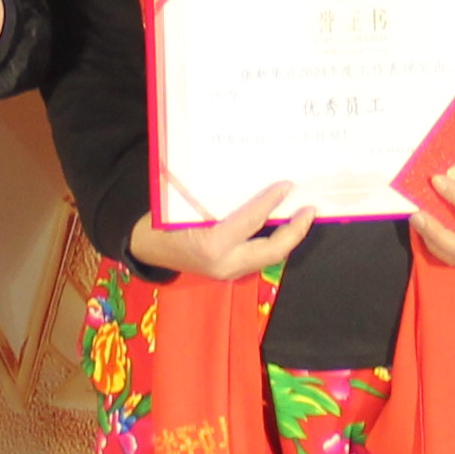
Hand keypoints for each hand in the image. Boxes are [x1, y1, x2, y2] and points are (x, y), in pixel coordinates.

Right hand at [132, 186, 322, 281]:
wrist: (145, 247)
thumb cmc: (161, 220)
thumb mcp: (186, 204)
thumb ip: (221, 199)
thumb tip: (255, 181)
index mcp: (212, 243)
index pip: (252, 221)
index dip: (272, 202)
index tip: (287, 185)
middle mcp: (224, 263)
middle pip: (272, 250)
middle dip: (295, 232)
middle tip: (310, 210)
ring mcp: (227, 272)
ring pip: (268, 257)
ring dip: (287, 238)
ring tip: (301, 217)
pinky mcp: (227, 273)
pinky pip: (257, 257)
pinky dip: (272, 242)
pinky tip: (279, 227)